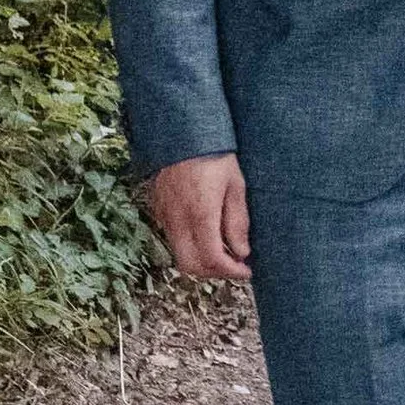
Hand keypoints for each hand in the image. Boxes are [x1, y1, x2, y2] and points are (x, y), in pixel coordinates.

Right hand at [141, 153, 252, 282]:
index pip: (212, 258)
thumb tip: (241, 252)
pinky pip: (172, 238)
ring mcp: (164, 215)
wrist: (183, 132)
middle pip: (190, 265)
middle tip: (234, 266)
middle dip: (214, 273)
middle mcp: (178, 219)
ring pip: (178, 254)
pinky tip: (206, 234)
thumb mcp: (236, 185)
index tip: (246, 271)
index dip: (231, 271)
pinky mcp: (158, 209)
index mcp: (200, 213)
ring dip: (201, 260)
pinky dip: (189, 245)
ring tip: (224, 250)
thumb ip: (237, 222)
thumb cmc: (215, 155)